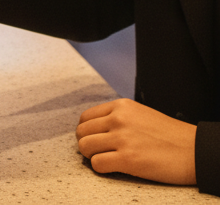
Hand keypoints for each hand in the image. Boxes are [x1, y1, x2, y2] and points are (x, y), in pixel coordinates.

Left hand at [76, 98, 195, 185]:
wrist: (194, 151)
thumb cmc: (168, 135)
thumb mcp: (140, 114)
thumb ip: (118, 117)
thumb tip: (96, 128)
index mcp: (120, 106)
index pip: (86, 117)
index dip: (87, 132)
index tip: (94, 140)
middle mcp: (118, 119)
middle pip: (82, 132)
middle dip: (87, 144)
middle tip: (98, 152)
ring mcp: (122, 138)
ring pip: (85, 147)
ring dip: (91, 156)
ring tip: (104, 160)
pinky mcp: (128, 159)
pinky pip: (97, 164)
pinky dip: (100, 168)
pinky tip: (112, 168)